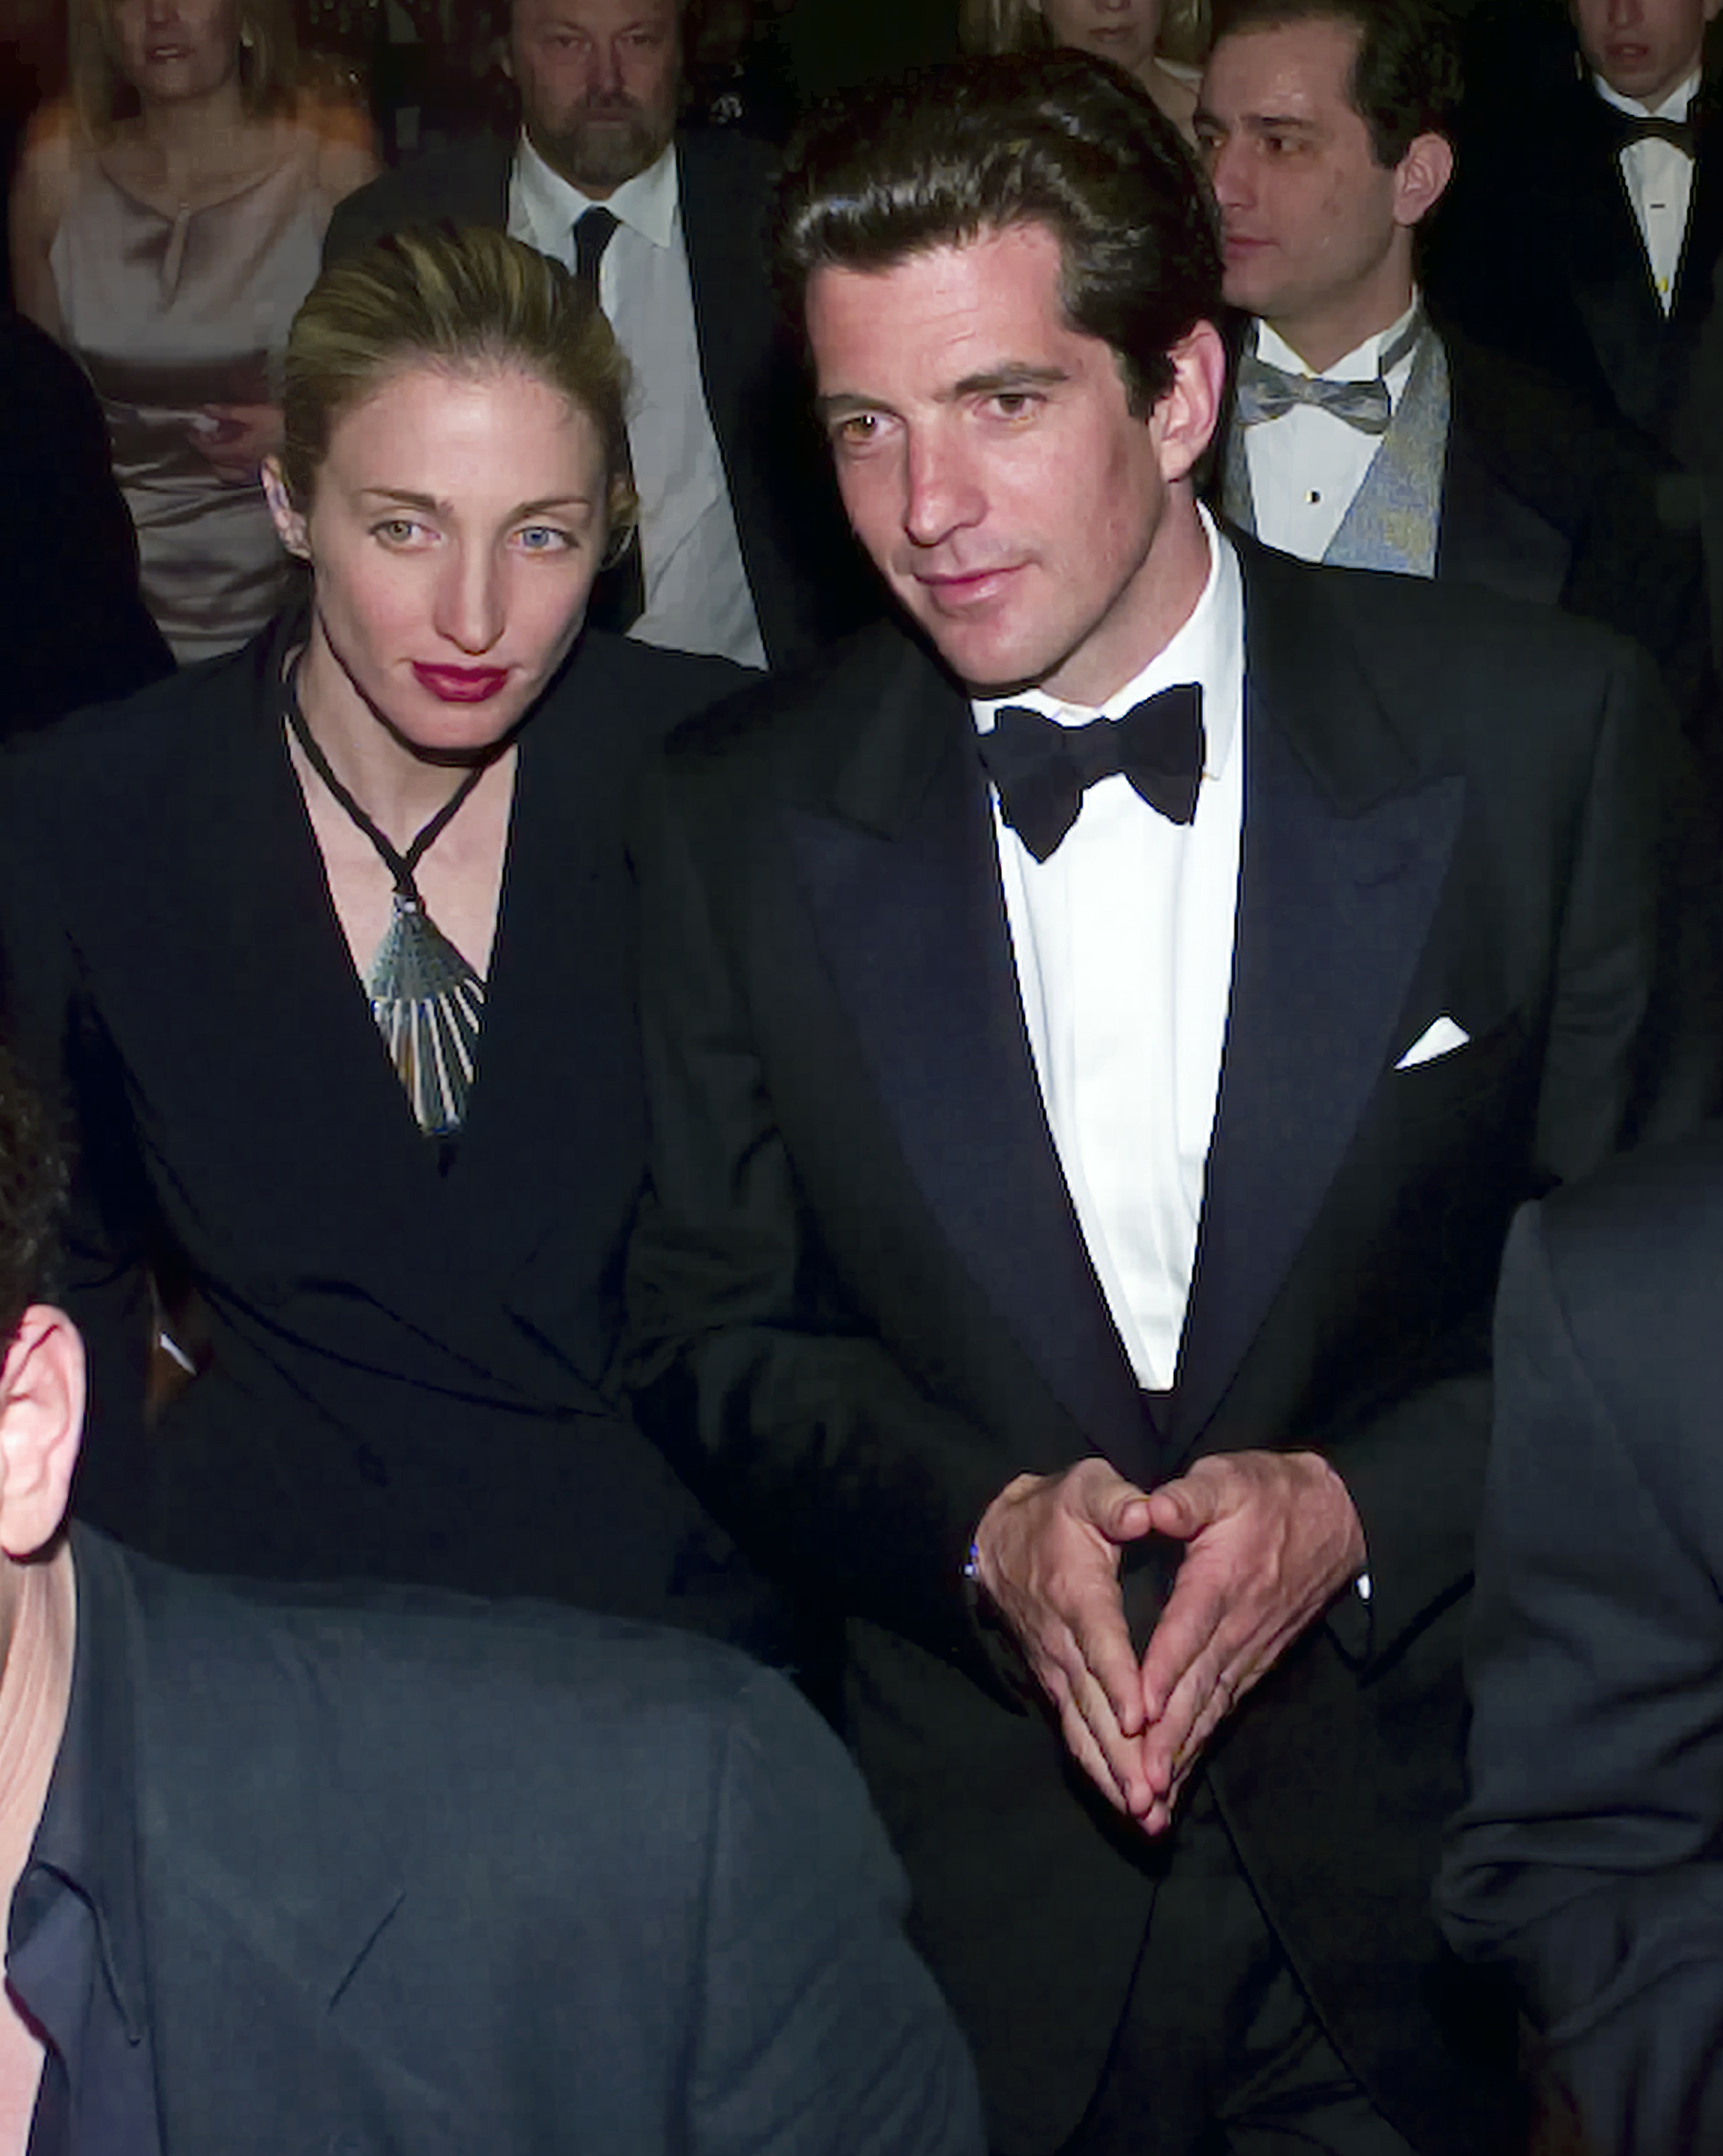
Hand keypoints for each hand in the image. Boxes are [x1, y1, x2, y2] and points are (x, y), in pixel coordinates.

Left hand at [187, 402, 282, 484]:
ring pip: (231, 475)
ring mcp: (258, 473)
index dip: (198, 441)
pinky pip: (245, 476)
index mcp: (241, 451)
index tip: (191, 432)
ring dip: (221, 464)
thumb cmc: (286, 425)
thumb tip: (207, 410)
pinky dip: (236, 469)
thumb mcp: (255, 413)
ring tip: (220, 452)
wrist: (311, 440)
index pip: (211, 450)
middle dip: (209, 453)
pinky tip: (240, 460)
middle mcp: (247, 466)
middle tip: (204, 440)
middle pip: (218, 466)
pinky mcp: (269, 475)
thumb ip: (229, 413)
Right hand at [970, 1458, 1158, 1817]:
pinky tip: (1126, 1807)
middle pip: (1093, 1705)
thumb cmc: (1055, 1511)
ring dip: (1112, 1775)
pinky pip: (1076, 1735)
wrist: (996, 1540)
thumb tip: (1143, 1511)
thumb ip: (1115, 1500)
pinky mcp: (1056, 1687)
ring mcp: (1056, 1671)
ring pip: (1084, 1730)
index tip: (1139, 1718)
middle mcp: (1062, 1643)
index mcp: (1077, 1593)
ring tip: (1145, 1816)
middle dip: (1121, 1754)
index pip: (1100, 1643)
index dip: (1118, 1680)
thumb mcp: (1085, 1488)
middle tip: (1150, 1797)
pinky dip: (1099, 1773)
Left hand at [1135, 1450, 1365, 1833]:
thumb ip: (1190, 1496)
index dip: (1162, 1671)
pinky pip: (1223, 1709)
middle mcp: (1236, 1627)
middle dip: (1167, 1740)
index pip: (1186, 1632)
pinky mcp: (1255, 1662)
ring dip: (1181, 1755)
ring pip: (1209, 1709)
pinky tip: (1176, 1776)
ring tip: (1151, 1800)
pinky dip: (1199, 1744)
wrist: (1337, 1518)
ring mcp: (1248, 1650)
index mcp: (1221, 1581)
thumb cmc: (1269, 1494)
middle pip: (1196, 1689)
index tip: (1138, 1710)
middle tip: (1139, 1785)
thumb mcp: (1228, 1478)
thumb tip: (1154, 1506)